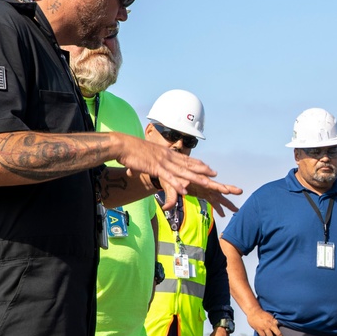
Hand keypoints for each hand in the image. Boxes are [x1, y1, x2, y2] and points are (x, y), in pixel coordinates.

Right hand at [115, 135, 242, 213]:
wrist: (121, 145)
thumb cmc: (131, 150)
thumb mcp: (146, 156)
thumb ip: (150, 162)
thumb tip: (154, 165)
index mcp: (166, 153)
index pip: (185, 159)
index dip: (198, 164)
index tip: (209, 167)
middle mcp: (167, 156)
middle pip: (188, 165)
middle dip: (203, 170)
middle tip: (215, 174)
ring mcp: (162, 162)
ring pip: (182, 172)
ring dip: (195, 178)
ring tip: (208, 182)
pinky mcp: (154, 168)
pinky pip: (168, 178)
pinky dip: (177, 184)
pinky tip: (184, 190)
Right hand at [247, 308, 284, 335]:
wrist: (254, 311)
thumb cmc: (262, 313)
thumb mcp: (270, 316)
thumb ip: (274, 321)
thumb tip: (278, 325)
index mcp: (274, 320)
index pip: (281, 326)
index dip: (284, 330)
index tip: (287, 335)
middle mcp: (270, 324)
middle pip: (278, 333)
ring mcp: (264, 327)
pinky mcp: (259, 329)